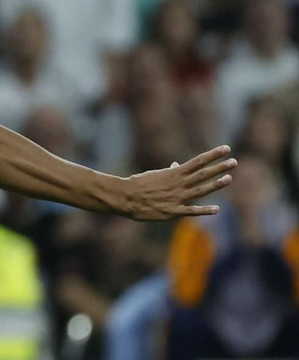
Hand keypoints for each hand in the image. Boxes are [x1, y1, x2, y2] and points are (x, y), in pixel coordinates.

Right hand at [116, 146, 235, 220]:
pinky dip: (204, 210)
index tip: (226, 148)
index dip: (214, 154)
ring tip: (229, 178)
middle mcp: (179, 184)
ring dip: (216, 184)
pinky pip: (192, 211)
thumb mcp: (155, 174)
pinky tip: (217, 209)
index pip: (199, 161)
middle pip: (203, 174)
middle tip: (234, 162)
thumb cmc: (138, 184)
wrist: (125, 197)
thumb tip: (177, 165)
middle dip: (220, 167)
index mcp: (175, 173)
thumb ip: (169, 172)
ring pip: (201, 190)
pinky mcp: (173, 211)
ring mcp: (177, 198)